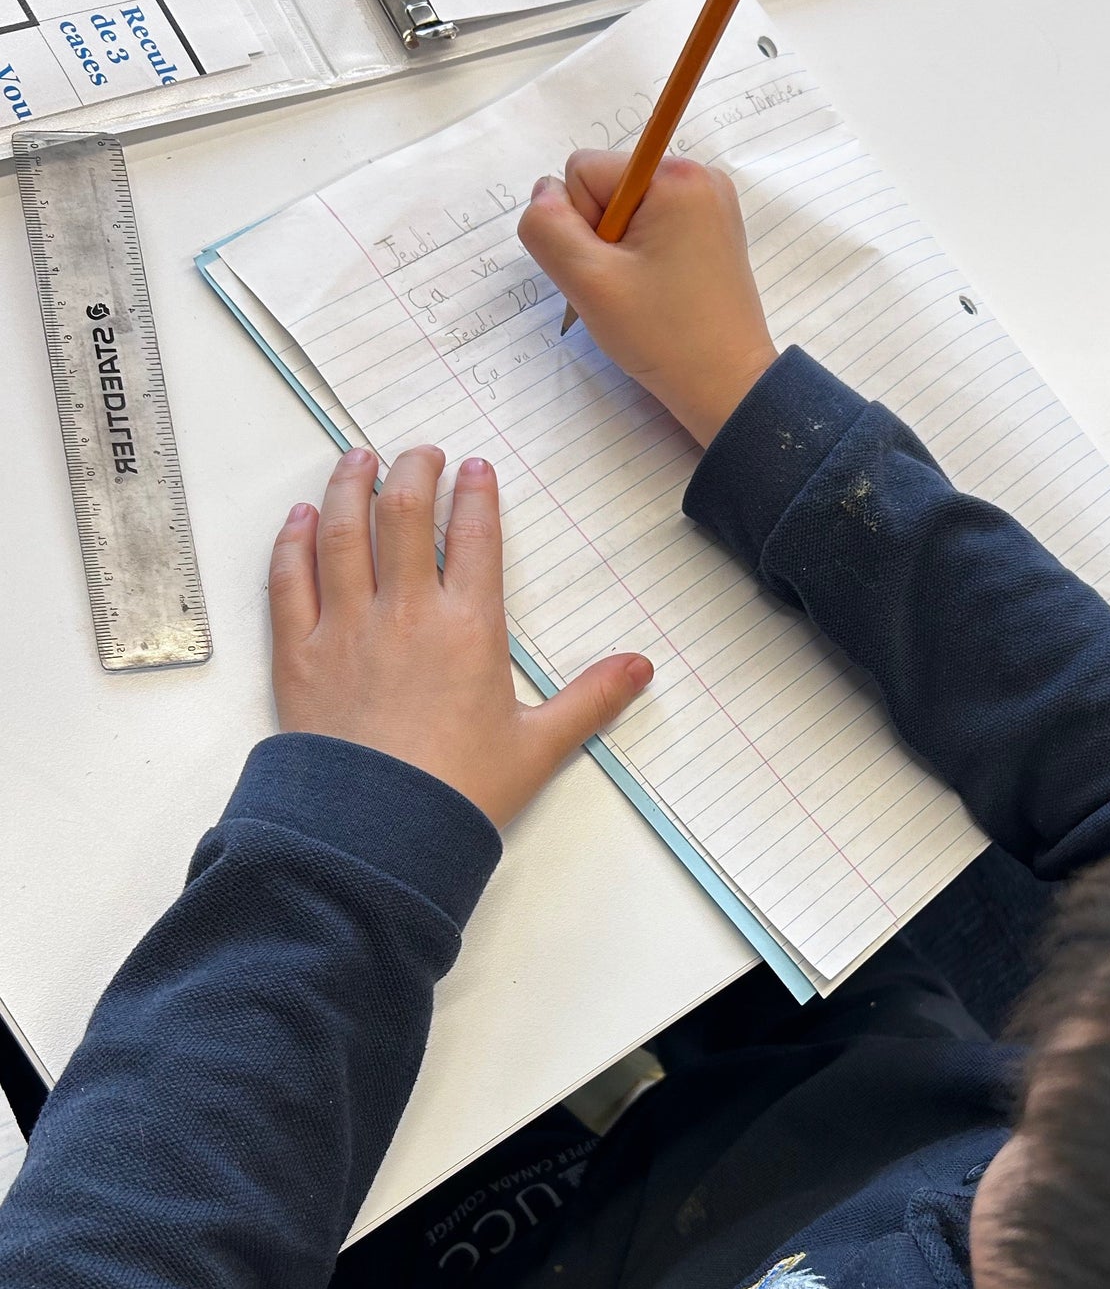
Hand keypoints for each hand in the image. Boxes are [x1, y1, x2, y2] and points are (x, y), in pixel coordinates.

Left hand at [268, 445, 652, 828]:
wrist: (377, 835)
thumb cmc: (457, 792)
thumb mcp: (539, 745)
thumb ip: (591, 698)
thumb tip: (640, 669)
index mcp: (468, 629)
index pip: (475, 538)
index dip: (476, 494)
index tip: (474, 470)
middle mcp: (405, 614)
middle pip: (404, 514)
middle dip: (413, 471)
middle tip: (420, 453)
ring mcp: (345, 628)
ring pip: (341, 532)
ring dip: (349, 486)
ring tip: (358, 459)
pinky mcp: (299, 654)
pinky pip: (289, 580)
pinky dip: (293, 541)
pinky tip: (299, 519)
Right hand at [518, 149, 779, 447]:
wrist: (728, 388)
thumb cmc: (664, 337)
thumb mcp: (588, 280)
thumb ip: (547, 226)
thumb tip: (544, 193)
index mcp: (675, 176)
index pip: (583, 172)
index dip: (580, 226)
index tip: (612, 271)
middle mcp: (699, 177)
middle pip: (606, 188)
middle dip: (601, 239)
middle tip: (629, 288)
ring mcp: (710, 206)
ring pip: (625, 212)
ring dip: (619, 253)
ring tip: (645, 294)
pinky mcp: (712, 234)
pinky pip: (652, 229)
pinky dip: (642, 259)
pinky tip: (658, 292)